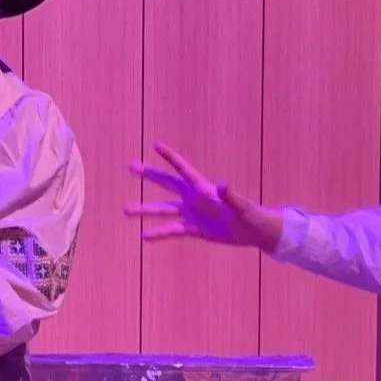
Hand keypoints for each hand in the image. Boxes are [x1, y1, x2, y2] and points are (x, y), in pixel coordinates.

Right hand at [126, 141, 282, 250]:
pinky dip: (159, 233)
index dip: (171, 157)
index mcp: (204, 188)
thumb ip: (231, 196)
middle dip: (149, 174)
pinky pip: (172, 230)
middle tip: (131, 166)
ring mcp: (192, 214)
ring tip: (126, 210)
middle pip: (166, 183)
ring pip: (163, 209)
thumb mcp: (242, 206)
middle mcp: (194, 198)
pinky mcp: (194, 229)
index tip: (156, 145)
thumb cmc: (252, 215)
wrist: (254, 232)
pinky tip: (145, 236)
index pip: (184, 170)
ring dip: (145, 209)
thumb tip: (223, 183)